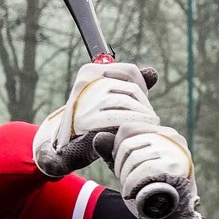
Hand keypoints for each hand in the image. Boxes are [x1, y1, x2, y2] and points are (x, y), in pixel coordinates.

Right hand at [33, 61, 158, 176]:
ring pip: (127, 104)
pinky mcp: (87, 120)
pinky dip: (130, 126)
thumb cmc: (94, 121)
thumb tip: (153, 73)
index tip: (143, 102)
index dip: (142, 87)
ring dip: (142, 117)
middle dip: (144, 106)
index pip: (130, 71)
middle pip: (131, 89)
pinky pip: (118, 120)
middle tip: (151, 119)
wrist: (65, 147)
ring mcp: (85, 100)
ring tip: (148, 127)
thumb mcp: (110, 99)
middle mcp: (86, 81)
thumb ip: (132, 85)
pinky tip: (134, 134)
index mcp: (90, 71)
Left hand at [112, 123, 197, 218]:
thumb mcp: (131, 168)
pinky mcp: (175, 168)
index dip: (117, 148)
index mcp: (164, 134)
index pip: (128, 129)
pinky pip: (142, 171)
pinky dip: (131, 185)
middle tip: (126, 181)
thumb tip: (98, 137)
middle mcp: (172, 138)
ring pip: (134, 158)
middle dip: (120, 165)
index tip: (122, 167)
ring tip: (131, 189)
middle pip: (128, 144)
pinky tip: (131, 194)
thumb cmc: (152, 192)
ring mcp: (175, 153)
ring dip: (125, 178)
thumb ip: (113, 152)